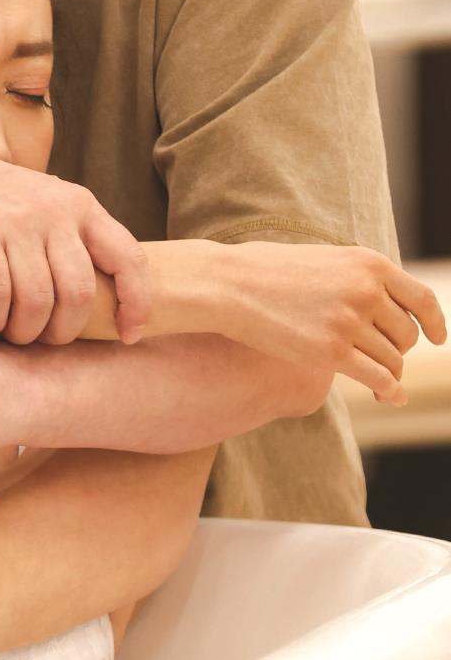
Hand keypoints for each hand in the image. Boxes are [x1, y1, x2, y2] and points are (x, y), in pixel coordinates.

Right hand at [0, 136, 148, 345]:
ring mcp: (16, 220)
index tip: (128, 336)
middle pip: (78, 295)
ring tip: (9, 334)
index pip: (130, 259)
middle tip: (42, 340)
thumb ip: (70, 240)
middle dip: (61, 332)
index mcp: (80, 205)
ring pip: (38, 303)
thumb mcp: (40, 207)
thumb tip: (107, 299)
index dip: (136, 304)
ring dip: (23, 332)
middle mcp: (54, 210)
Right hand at [224, 242, 446, 403]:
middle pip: (406, 334)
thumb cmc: (267, 271)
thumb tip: (380, 305)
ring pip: (392, 359)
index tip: (438, 338)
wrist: (229, 284)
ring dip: (389, 373)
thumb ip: (357, 279)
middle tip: (384, 358)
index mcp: (369, 263)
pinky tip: (390, 398)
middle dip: (399, 350)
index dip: (435, 322)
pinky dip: (389, 390)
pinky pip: (377, 377)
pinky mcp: (331, 352)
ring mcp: (349, 322)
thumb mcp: (325, 261)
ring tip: (382, 382)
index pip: (421, 298)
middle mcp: (366, 291)